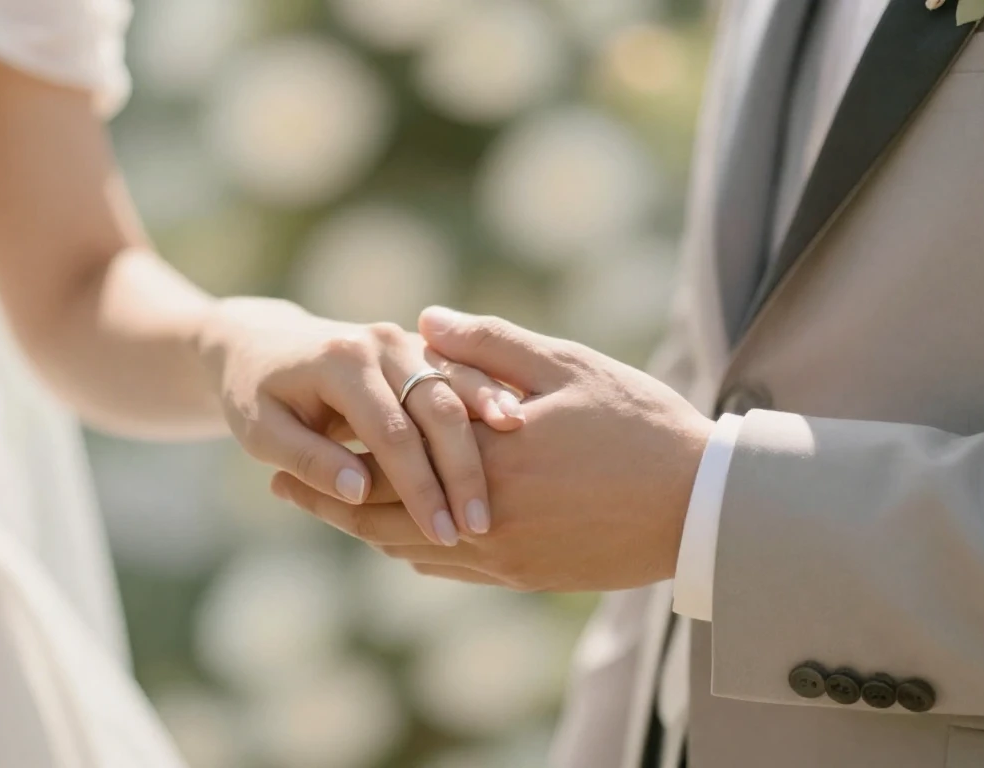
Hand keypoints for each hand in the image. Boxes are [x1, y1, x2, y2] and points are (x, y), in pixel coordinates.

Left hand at [197, 298, 525, 545]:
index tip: (438, 532)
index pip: (392, 432)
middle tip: (480, 526)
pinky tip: (504, 467)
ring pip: (461, 396)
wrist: (262, 340)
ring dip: (484, 447)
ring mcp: (409, 344)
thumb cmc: (253, 392)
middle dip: (462, 473)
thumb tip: (357, 494)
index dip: (417, 486)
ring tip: (500, 502)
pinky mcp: (424, 355)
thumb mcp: (259, 428)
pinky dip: (488, 420)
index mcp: (343, 359)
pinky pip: (465, 387)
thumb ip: (308, 459)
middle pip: (439, 412)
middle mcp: (383, 344)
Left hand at [271, 306, 712, 591]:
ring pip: (405, 546)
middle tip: (281, 487)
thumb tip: (424, 319)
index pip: (388, 449)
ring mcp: (498, 553)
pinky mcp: (521, 576)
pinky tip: (393, 539)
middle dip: (325, 499)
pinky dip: (407, 551)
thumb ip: (489, 344)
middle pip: (378, 510)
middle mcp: (479, 510)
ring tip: (327, 511)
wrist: (702, 507)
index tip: (299, 431)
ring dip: (359, 528)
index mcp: (484, 451)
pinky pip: (444, 570)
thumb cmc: (641, 425)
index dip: (337, 442)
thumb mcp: (568, 367)